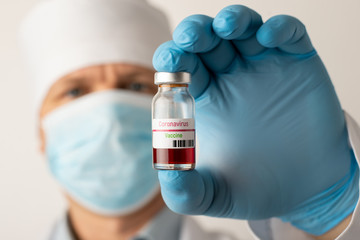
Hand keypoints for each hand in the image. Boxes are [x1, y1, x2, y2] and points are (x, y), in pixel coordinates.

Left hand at [153, 5, 357, 235]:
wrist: (304, 191)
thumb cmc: (256, 188)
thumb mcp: (214, 195)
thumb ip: (187, 191)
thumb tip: (169, 178)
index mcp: (206, 98)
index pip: (183, 66)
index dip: (173, 59)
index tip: (170, 65)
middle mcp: (231, 77)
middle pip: (207, 40)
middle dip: (196, 32)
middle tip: (191, 39)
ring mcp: (264, 66)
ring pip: (244, 28)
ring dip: (233, 19)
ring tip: (226, 27)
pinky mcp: (298, 63)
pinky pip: (288, 34)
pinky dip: (278, 28)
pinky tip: (268, 38)